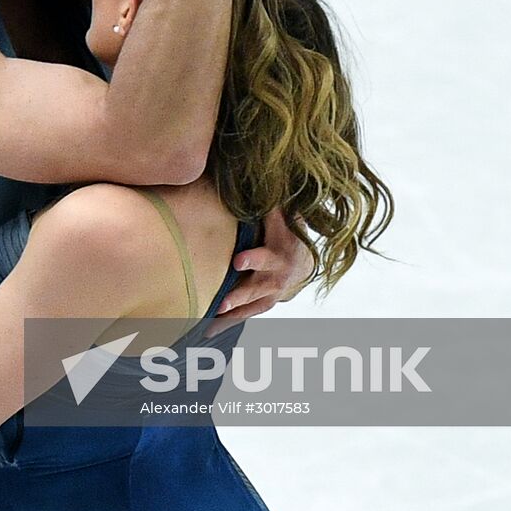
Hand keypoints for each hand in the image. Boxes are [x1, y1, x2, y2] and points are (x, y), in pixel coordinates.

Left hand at [205, 208, 313, 336]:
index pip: (267, 256)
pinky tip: (207, 330)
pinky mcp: (264, 304)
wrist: (303, 261)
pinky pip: (246, 315)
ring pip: (251, 305)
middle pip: (258, 287)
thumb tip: (253, 180)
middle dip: (240, 294)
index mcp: (279, 252)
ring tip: (211, 319)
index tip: (238, 262)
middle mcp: (276, 276)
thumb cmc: (285, 233)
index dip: (254, 260)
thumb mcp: (282, 217)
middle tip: (222, 302)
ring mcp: (271, 293)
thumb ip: (269, 206)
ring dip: (232, 312)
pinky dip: (228, 323)